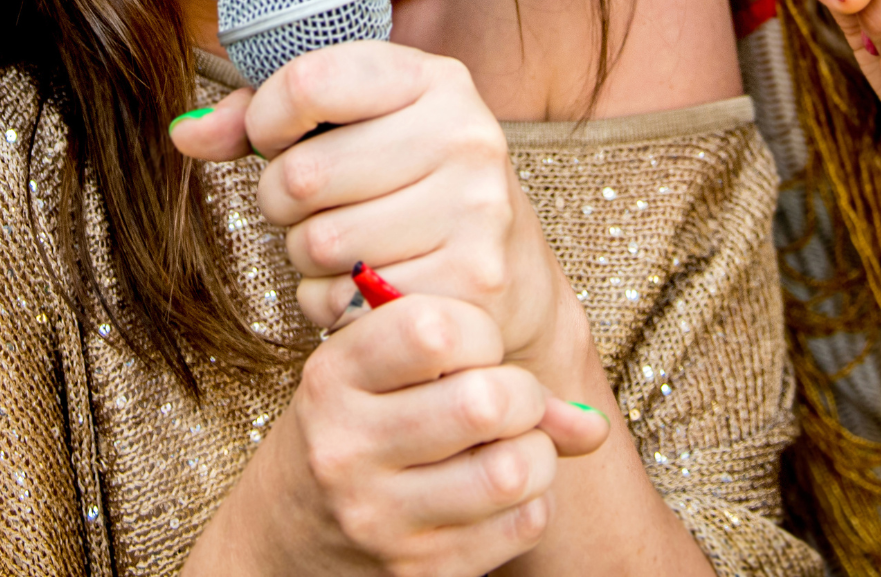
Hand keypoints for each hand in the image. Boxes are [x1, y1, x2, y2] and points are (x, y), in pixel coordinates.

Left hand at [172, 41, 587, 383]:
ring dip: (306, 252)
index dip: (266, 118)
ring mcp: (475, 210)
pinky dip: (332, 299)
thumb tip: (182, 132)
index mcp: (433, 78)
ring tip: (343, 240)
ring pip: (318, 241)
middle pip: (301, 173)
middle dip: (282, 197)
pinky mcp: (469, 283)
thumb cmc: (403, 184)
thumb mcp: (351, 126)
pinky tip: (364, 284)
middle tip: (310, 203)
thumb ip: (262, 117)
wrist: (506, 274)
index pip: (306, 80)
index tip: (275, 136)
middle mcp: (465, 134)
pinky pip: (343, 298)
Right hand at [186, 291, 608, 576]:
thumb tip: (593, 424)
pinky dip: (531, 502)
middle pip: (484, 401)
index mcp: (332, 377)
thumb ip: (472, 364)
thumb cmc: (354, 426)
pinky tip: (500, 491)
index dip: (479, 329)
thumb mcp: (378, 376)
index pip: (433, 328)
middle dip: (520, 392)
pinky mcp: (418, 573)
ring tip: (512, 444)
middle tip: (508, 396)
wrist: (287, 531)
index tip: (475, 343)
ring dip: (536, 453)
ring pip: (513, 470)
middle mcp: (348, 448)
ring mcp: (381, 518)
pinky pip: (521, 525)